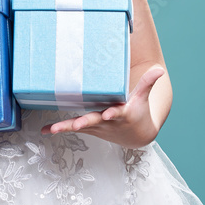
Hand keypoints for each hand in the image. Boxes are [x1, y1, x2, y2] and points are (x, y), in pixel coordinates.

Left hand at [40, 66, 165, 148]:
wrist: (136, 135)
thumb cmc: (138, 112)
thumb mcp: (143, 97)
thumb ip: (148, 82)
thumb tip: (159, 69)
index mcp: (121, 113)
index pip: (117, 113)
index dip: (113, 114)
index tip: (110, 114)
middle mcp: (107, 122)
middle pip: (95, 121)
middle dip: (86, 122)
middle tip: (77, 124)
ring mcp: (96, 126)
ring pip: (81, 127)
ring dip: (66, 127)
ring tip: (53, 129)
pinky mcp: (88, 128)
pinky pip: (72, 128)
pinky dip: (58, 129)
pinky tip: (45, 130)